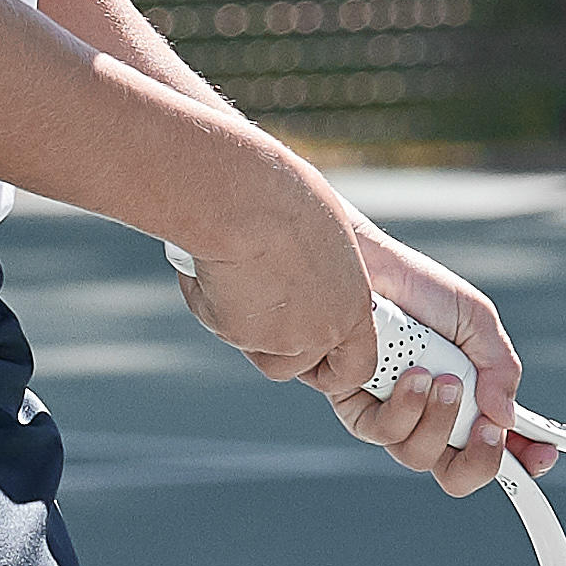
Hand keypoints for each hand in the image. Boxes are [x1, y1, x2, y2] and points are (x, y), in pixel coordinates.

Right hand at [167, 157, 378, 398]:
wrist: (243, 201)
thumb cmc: (285, 199)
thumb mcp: (324, 235)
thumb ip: (324, 271)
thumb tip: (309, 276)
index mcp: (353, 308)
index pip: (357, 365)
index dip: (334, 365)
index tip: (319, 356)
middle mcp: (319, 331)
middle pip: (296, 364)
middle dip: (276, 345)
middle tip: (260, 305)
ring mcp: (277, 338)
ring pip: (255, 350)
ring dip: (242, 326)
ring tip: (235, 275)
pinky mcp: (236, 334)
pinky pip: (218, 324)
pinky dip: (209, 300)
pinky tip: (209, 266)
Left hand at [320, 221, 558, 499]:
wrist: (364, 265)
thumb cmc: (418, 289)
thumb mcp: (475, 320)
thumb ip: (498, 368)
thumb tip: (506, 417)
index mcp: (468, 395)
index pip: (497, 443)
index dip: (521, 460)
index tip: (541, 454)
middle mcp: (430, 413)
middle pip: (456, 472)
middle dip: (479, 460)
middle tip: (487, 428)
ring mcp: (393, 413)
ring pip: (418, 456)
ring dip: (437, 420)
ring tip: (439, 376)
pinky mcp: (356, 407)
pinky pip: (381, 433)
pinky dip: (402, 407)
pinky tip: (409, 374)